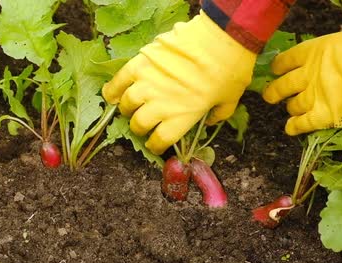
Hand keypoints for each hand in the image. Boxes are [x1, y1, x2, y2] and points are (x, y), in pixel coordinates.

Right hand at [102, 11, 255, 154]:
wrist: (221, 39)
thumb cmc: (230, 69)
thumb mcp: (230, 99)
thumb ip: (217, 114)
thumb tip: (209, 121)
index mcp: (182, 118)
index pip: (159, 140)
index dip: (156, 145)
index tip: (155, 144)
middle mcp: (161, 105)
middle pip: (139, 124)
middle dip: (139, 127)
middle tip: (142, 122)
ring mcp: (148, 84)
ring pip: (127, 104)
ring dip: (127, 108)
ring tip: (129, 106)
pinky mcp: (140, 64)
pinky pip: (119, 81)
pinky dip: (112, 90)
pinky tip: (111, 95)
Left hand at [263, 24, 341, 134]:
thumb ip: (340, 46)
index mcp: (315, 52)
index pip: (287, 59)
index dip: (279, 65)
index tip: (275, 69)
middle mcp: (308, 75)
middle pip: (282, 85)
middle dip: (274, 91)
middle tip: (270, 95)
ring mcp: (313, 97)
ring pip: (293, 106)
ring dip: (291, 108)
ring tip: (292, 109)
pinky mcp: (322, 116)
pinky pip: (302, 124)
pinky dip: (294, 127)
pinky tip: (290, 128)